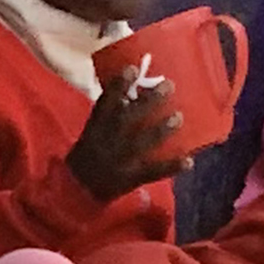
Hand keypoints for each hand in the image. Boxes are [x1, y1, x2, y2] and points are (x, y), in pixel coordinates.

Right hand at [67, 64, 190, 199]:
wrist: (74, 194)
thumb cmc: (84, 160)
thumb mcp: (90, 136)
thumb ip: (108, 119)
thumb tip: (131, 95)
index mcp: (95, 130)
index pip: (105, 104)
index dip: (118, 86)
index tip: (132, 68)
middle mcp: (108, 142)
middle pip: (128, 119)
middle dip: (148, 102)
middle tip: (169, 85)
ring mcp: (120, 161)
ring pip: (142, 142)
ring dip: (162, 129)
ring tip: (179, 117)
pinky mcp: (130, 178)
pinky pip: (152, 172)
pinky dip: (171, 167)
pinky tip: (189, 161)